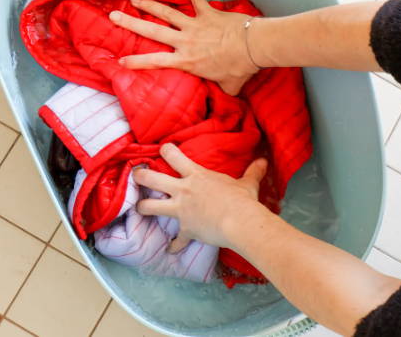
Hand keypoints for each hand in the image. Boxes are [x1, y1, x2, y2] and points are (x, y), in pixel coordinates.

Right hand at [109, 0, 258, 94]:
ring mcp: (195, 25)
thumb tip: (226, 96)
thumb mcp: (228, 87)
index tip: (120, 60)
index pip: (155, 62)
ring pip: (166, 12)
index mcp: (186, 61)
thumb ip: (222, 91)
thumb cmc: (239, 68)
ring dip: (149, 4)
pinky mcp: (208, 13)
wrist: (253, 47)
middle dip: (130, 24)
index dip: (136, 62)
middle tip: (114, 16)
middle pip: (152, 31)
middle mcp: (185, 41)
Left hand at [134, 143, 267, 252]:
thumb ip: (253, 171)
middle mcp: (182, 190)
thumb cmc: (241, 199)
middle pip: (151, 178)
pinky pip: (176, 240)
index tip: (162, 149)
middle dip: (139, 176)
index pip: (173, 155)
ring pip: (150, 206)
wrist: (239, 222)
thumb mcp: (247, 183)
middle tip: (135, 175)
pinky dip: (174, 246)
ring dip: (142, 207)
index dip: (165, 150)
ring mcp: (180, 210)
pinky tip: (171, 250)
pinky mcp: (185, 229)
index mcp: (195, 175)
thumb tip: (264, 161)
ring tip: (138, 208)